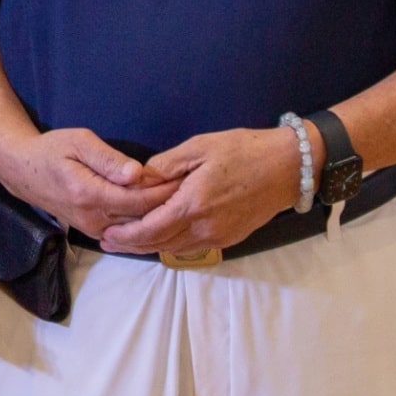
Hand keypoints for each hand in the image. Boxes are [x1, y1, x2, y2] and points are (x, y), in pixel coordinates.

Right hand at [0, 127, 177, 242]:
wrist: (23, 172)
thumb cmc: (52, 150)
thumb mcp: (78, 142)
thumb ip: (108, 159)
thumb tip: (137, 174)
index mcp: (90, 194)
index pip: (139, 199)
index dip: (165, 191)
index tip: (186, 179)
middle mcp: (93, 218)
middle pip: (142, 217)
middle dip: (168, 204)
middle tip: (192, 188)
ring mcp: (93, 229)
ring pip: (136, 228)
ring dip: (159, 215)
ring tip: (182, 198)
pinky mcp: (94, 231)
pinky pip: (127, 230)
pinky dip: (145, 221)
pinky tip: (161, 208)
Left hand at [99, 126, 300, 256]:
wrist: (290, 167)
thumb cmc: (244, 151)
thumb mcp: (199, 147)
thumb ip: (165, 166)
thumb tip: (138, 180)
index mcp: (193, 204)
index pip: (150, 229)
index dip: (126, 235)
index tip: (106, 234)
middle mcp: (205, 227)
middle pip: (160, 244)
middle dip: (132, 244)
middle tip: (108, 242)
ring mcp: (220, 236)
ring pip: (176, 248)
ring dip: (150, 246)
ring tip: (128, 241)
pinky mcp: (230, 238)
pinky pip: (193, 246)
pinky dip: (172, 244)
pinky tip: (161, 236)